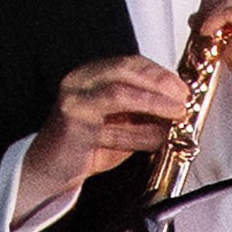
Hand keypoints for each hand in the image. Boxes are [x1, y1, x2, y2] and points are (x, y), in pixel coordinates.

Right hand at [12, 53, 199, 231]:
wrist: (48, 169)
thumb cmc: (85, 143)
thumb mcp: (115, 119)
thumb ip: (140, 109)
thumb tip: (176, 104)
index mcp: (89, 75)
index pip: (129, 62)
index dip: (158, 73)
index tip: (181, 86)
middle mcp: (79, 83)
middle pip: (124, 70)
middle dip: (158, 82)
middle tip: (182, 97)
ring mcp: (75, 104)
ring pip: (120, 95)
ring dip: (155, 104)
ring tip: (177, 114)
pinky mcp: (75, 130)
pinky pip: (114, 130)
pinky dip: (142, 134)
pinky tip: (158, 139)